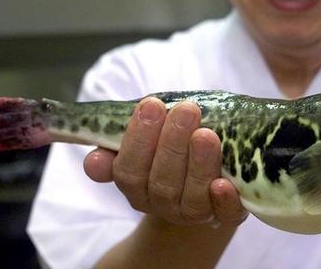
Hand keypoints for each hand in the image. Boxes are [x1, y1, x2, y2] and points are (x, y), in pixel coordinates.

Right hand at [83, 97, 247, 227]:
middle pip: (161, 183)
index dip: (138, 139)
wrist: (211, 179)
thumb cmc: (175, 148)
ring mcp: (195, 213)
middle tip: (186, 110)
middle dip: (172, 144)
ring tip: (206, 135)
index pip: (129, 171)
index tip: (152, 105)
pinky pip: (225, 214)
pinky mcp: (227, 215)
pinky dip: (224, 200)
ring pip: (192, 197)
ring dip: (199, 164)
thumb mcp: (147, 141)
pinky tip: (224, 183)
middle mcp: (163, 204)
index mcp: (138, 186)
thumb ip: (119, 144)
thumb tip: (93, 161)